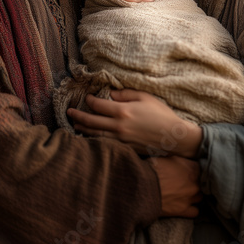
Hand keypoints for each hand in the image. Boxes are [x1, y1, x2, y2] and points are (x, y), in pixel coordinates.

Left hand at [68, 89, 203, 156]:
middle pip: (91, 121)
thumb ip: (125, 94)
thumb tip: (110, 95)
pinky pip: (104, 144)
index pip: (98, 105)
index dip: (89, 100)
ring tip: (75, 125)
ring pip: (95, 135)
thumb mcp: (145, 97)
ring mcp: (120, 140)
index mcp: (123, 111)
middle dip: (78, 116)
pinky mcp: (125, 149)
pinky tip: (90, 137)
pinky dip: (95, 140)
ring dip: (83, 129)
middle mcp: (118, 126)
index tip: (86, 97)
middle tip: (69, 112)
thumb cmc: (161, 114)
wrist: (174, 137)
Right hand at [149, 156, 201, 216]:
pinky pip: (195, 212)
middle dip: (195, 183)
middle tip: (185, 183)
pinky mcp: (184, 210)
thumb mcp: (167, 158)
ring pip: (200, 197)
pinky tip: (185, 206)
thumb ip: (179, 161)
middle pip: (202, 184)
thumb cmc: (152, 169)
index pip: (200, 169)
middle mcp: (195, 183)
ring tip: (184, 195)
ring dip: (193, 196)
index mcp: (192, 168)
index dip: (193, 171)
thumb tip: (181, 163)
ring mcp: (190, 197)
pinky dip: (191, 209)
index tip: (188, 172)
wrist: (143, 187)